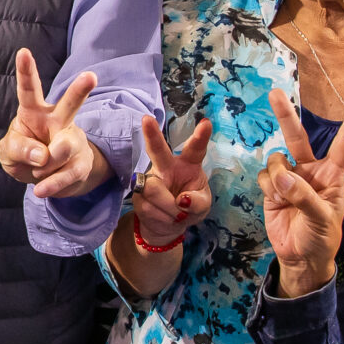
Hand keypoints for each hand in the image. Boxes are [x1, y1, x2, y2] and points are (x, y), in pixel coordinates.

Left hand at [0, 47, 106, 198]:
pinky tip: (41, 188)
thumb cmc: (23, 154)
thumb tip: (42, 155)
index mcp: (34, 111)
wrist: (45, 179)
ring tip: (38, 169)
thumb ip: (19, 149)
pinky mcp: (79, 164)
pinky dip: (50, 183)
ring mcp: (71, 141)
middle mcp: (57, 120)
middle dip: (80, 90)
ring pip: (66, 146)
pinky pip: (66, 174)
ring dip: (48, 161)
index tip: (23, 51)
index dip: (25, 71)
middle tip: (90, 76)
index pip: (29, 89)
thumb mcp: (9, 152)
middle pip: (70, 104)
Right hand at [131, 116, 214, 245]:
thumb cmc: (189, 207)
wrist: (166, 224)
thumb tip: (182, 200)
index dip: (200, 137)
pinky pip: (149, 206)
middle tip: (146, 119)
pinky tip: (166, 218)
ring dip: (169, 208)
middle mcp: (167, 166)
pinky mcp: (137, 193)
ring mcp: (150, 178)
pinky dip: (162, 218)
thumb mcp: (202, 207)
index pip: (195, 149)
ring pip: (154, 189)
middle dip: (152, 135)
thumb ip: (198, 203)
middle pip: (158, 150)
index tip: (206, 123)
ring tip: (177, 215)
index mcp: (188, 164)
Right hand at [258, 88, 343, 297]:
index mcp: (333, 175)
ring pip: (276, 160)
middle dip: (286, 115)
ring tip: (283, 194)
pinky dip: (267, 186)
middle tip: (275, 93)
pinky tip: (275, 200)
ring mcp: (289, 178)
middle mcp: (311, 171)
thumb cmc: (322, 237)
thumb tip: (282, 175)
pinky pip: (264, 176)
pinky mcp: (271, 188)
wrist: (300, 258)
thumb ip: (304, 196)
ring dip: (276, 174)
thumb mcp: (322, 219)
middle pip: (299, 137)